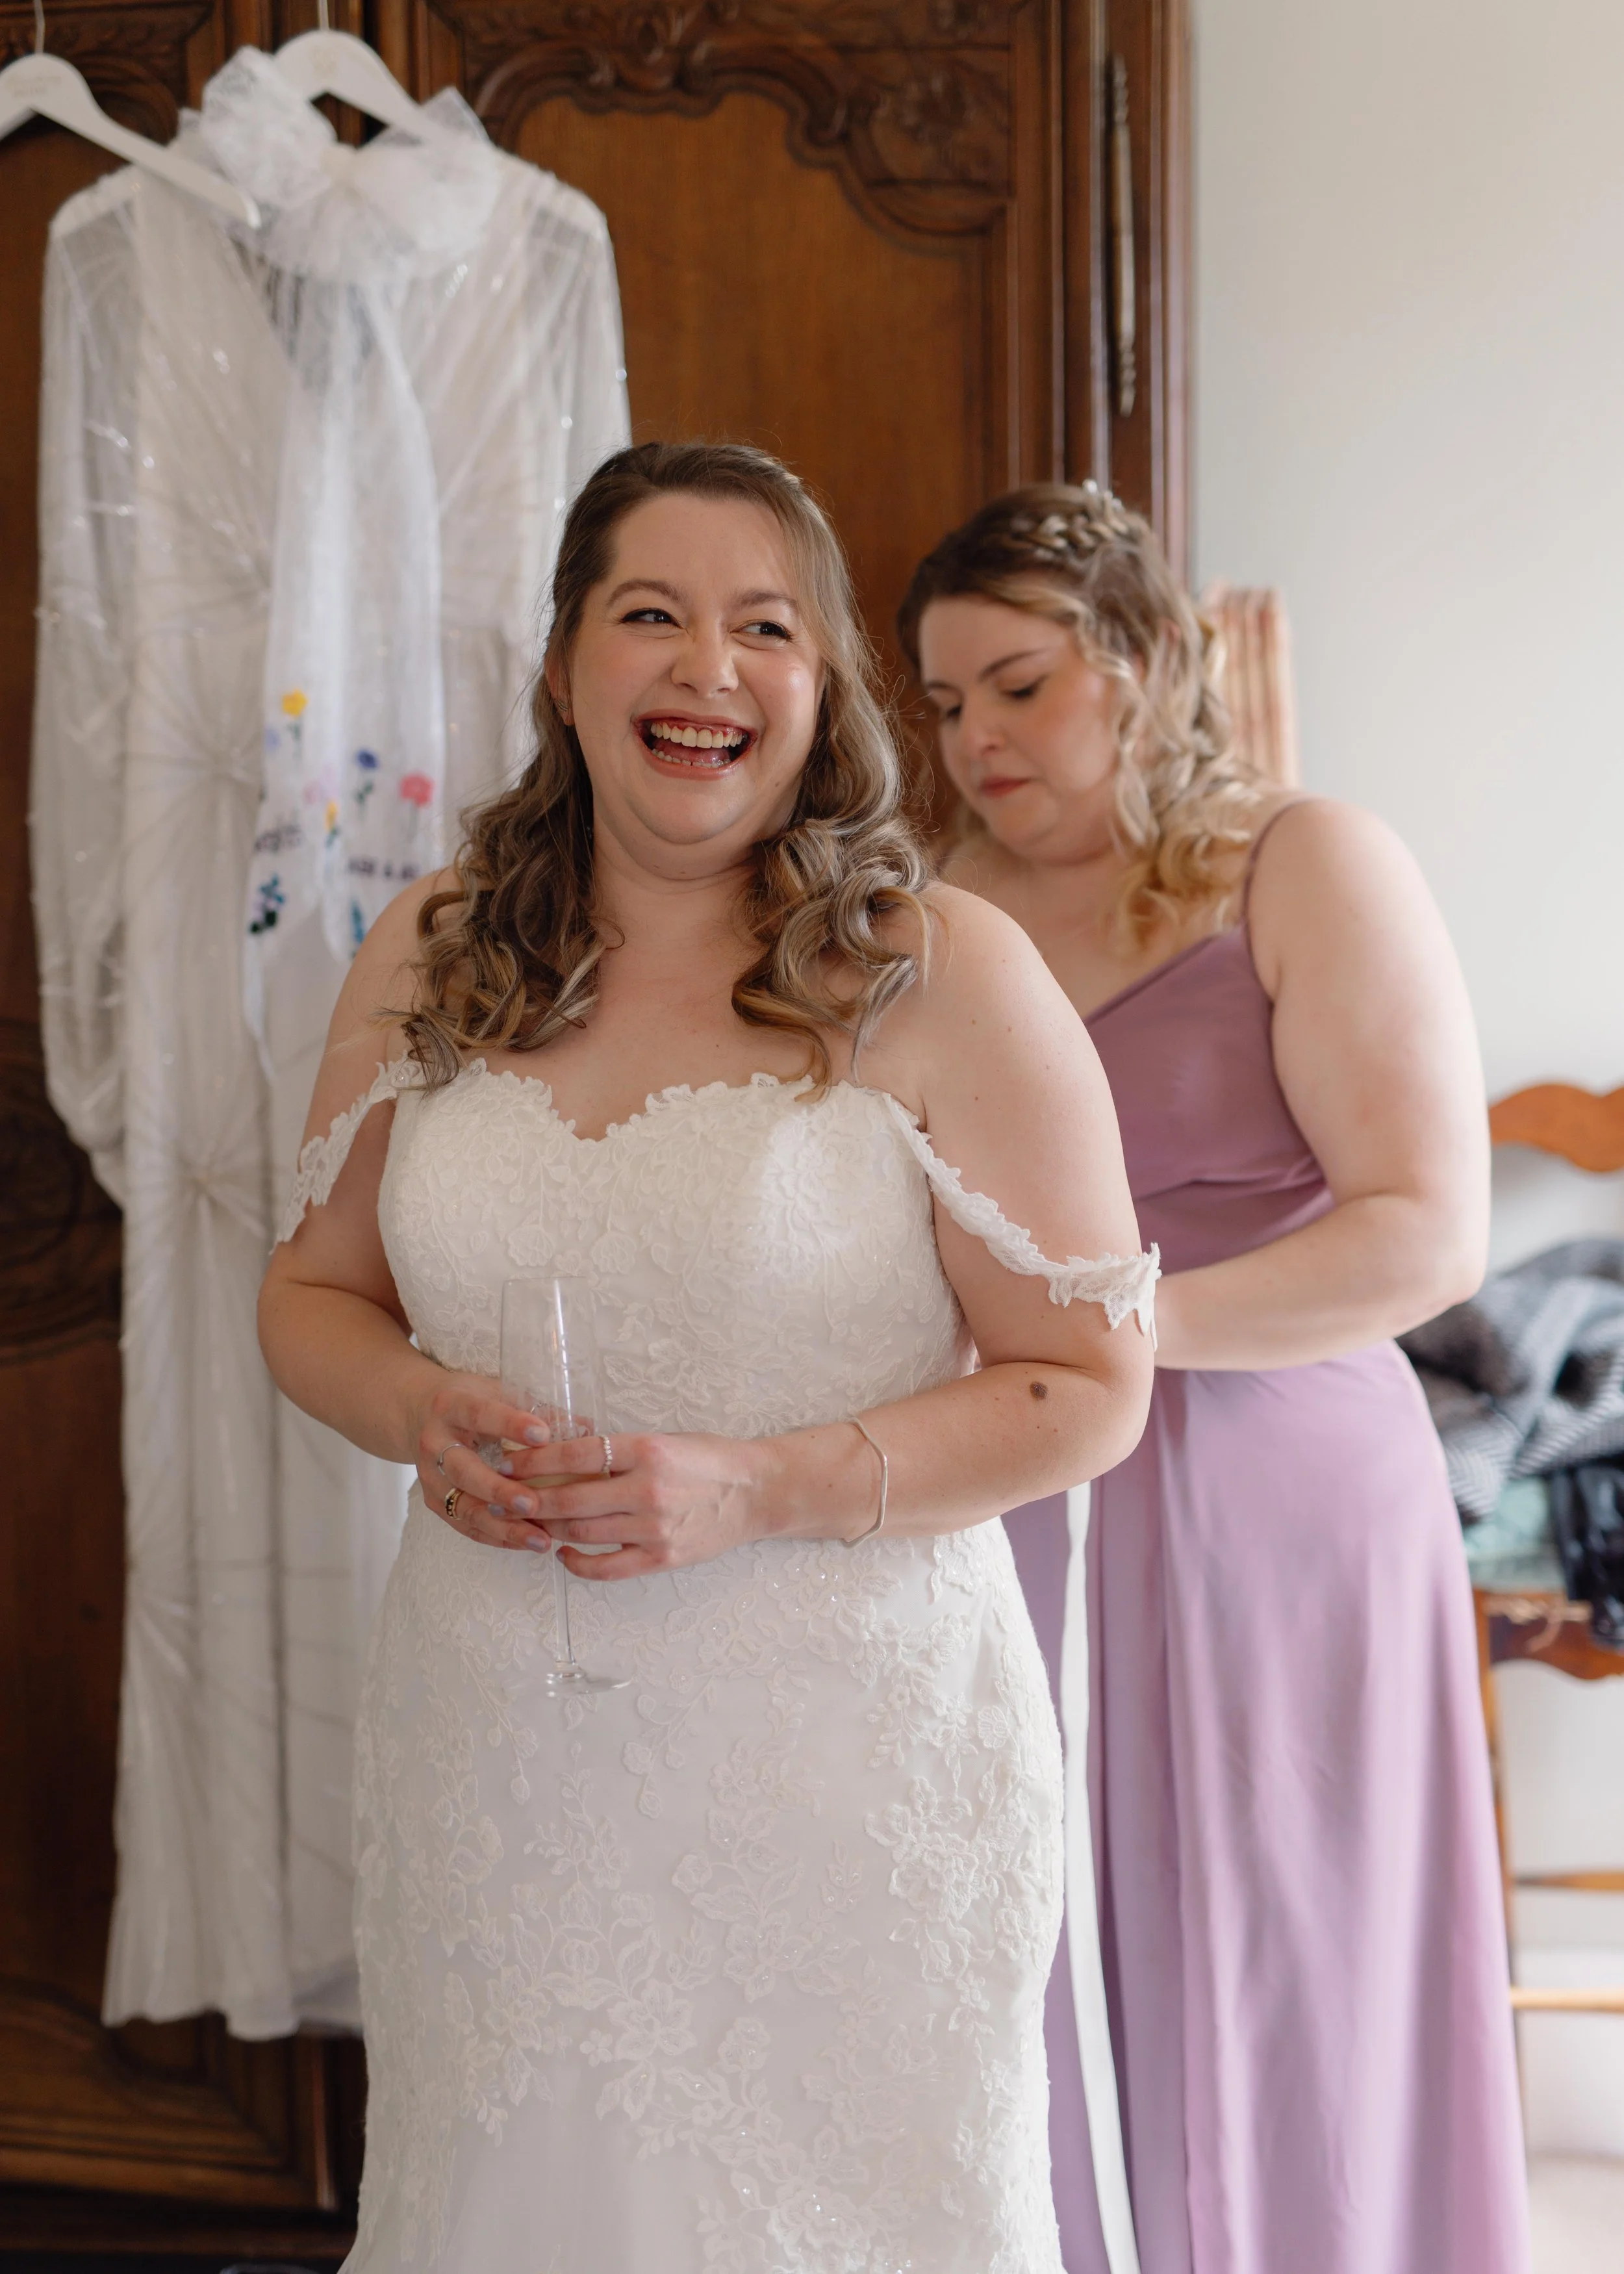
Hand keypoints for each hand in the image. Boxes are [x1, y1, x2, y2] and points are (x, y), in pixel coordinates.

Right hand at [412, 1369, 560, 1552]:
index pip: (480, 1414)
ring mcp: (431, 1477)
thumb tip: (589, 1428)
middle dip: (500, 1490)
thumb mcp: (497, 1391)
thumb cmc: (471, 1401)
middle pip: (464, 1471)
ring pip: (465, 1508)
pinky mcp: (435, 1503)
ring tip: (541, 1539)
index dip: (510, 1424)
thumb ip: (538, 1408)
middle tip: (533, 1504)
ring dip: (504, 1526)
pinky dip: (498, 1537)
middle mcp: (434, 1443)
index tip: (543, 1435)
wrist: (420, 1415)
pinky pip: (466, 1526)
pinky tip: (527, 1542)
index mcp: (451, 1406)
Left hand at [522, 1429, 772, 1580]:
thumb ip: (620, 1452)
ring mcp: (654, 1528)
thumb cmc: (709, 1461)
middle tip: (504, 1499)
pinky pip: (607, 1567)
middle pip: (570, 1497)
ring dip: (548, 1528)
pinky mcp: (661, 1557)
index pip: (576, 1453)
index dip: (536, 1460)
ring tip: (528, 1523)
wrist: (756, 1492)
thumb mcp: (664, 1440)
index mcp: (647, 1450)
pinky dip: (577, 1562)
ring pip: (582, 1531)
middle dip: (529, 1500)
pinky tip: (564, 1552)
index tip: (510, 1463)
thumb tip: (564, 1458)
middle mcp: (648, 1489)